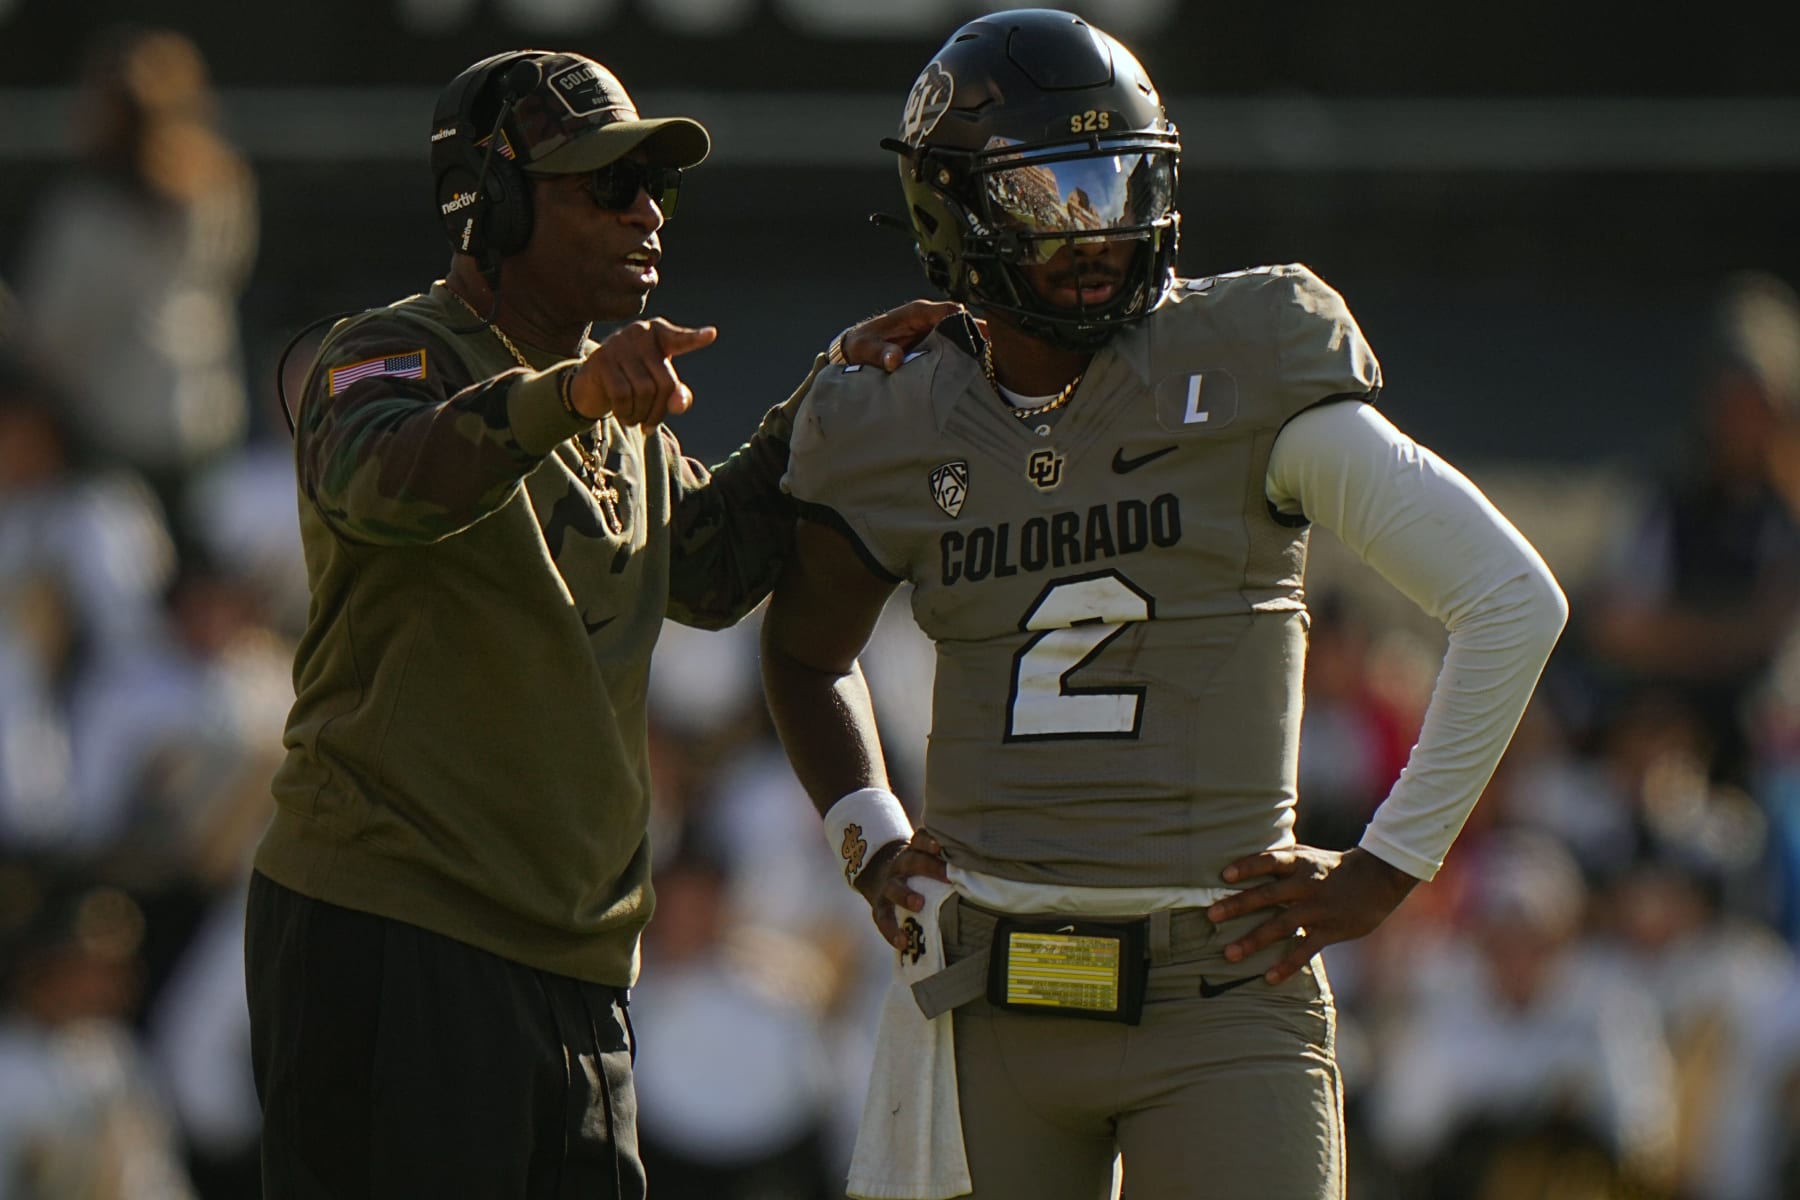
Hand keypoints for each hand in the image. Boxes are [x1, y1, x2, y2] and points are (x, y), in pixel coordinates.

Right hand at [569, 318, 717, 426]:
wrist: (591, 385)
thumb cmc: (632, 382)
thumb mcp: (657, 386)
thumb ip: (676, 395)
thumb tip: (678, 404)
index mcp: (658, 335)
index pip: (678, 339)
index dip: (694, 339)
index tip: (711, 335)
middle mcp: (639, 333)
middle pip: (665, 382)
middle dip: (660, 411)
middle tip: (651, 426)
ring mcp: (618, 345)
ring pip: (644, 391)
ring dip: (641, 415)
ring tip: (636, 421)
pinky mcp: (601, 360)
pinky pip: (622, 394)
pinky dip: (626, 412)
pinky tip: (625, 417)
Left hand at [840, 300, 974, 371]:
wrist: (855, 349)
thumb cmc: (861, 344)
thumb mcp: (866, 350)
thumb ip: (881, 354)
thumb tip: (895, 360)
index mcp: (917, 312)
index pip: (950, 310)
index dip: (967, 322)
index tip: (978, 339)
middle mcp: (929, 318)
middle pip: (963, 322)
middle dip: (977, 337)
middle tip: (990, 357)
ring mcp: (933, 330)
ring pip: (963, 334)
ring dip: (973, 347)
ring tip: (987, 365)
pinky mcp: (934, 343)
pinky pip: (955, 345)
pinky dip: (965, 354)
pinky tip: (974, 369)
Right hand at [855, 828, 949, 949]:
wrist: (881, 877)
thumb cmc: (918, 872)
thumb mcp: (928, 862)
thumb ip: (949, 866)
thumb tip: (987, 876)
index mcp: (915, 852)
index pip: (920, 840)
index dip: (929, 841)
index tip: (941, 846)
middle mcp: (900, 865)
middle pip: (912, 861)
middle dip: (929, 867)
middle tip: (948, 876)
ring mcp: (888, 886)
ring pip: (893, 887)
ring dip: (906, 895)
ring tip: (919, 904)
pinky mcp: (880, 907)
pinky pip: (883, 919)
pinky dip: (892, 931)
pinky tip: (903, 942)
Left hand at [1205, 846, 1419, 984]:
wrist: (1379, 877)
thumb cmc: (1333, 868)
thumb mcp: (1308, 857)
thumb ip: (1281, 865)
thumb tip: (1243, 870)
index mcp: (1300, 863)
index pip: (1269, 861)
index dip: (1247, 867)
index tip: (1224, 876)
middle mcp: (1307, 884)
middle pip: (1268, 894)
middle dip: (1238, 905)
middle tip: (1211, 915)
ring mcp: (1318, 908)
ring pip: (1282, 925)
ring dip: (1254, 940)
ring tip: (1229, 954)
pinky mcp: (1330, 930)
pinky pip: (1305, 950)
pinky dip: (1287, 965)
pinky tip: (1268, 978)